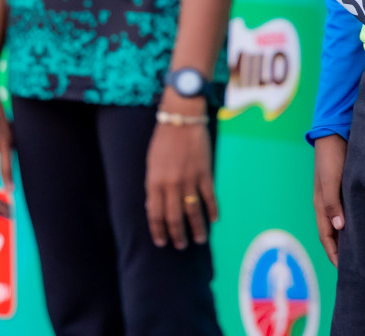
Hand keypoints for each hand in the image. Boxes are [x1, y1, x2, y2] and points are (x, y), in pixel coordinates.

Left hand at [145, 96, 217, 249]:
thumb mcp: (151, 163)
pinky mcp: (205, 174)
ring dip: (196, 228)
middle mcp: (171, 185)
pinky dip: (212, 210)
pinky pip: (209, 197)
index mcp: (154, 182)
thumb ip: (153, 185)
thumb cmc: (163, 140)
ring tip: (198, 240)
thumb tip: (154, 206)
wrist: (181, 120)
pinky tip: (213, 219)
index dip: (158, 230)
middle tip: (180, 245)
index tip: (161, 242)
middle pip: (174, 217)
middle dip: (177, 235)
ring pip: (193, 212)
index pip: (155, 214)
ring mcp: (189, 180)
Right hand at [312, 134, 347, 265]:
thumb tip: (339, 227)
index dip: (333, 253)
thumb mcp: (330, 180)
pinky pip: (348, 211)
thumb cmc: (331, 157)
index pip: (326, 236)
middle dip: (341, 250)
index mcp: (320, 204)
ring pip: (340, 223)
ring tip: (362, 250)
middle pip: (332, 233)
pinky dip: (354, 222)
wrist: (334, 132)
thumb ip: (333, 202)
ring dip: (348, 237)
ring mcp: (336, 196)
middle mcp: (327, 203)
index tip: (344, 269)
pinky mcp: (345, 189)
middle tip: (355, 265)